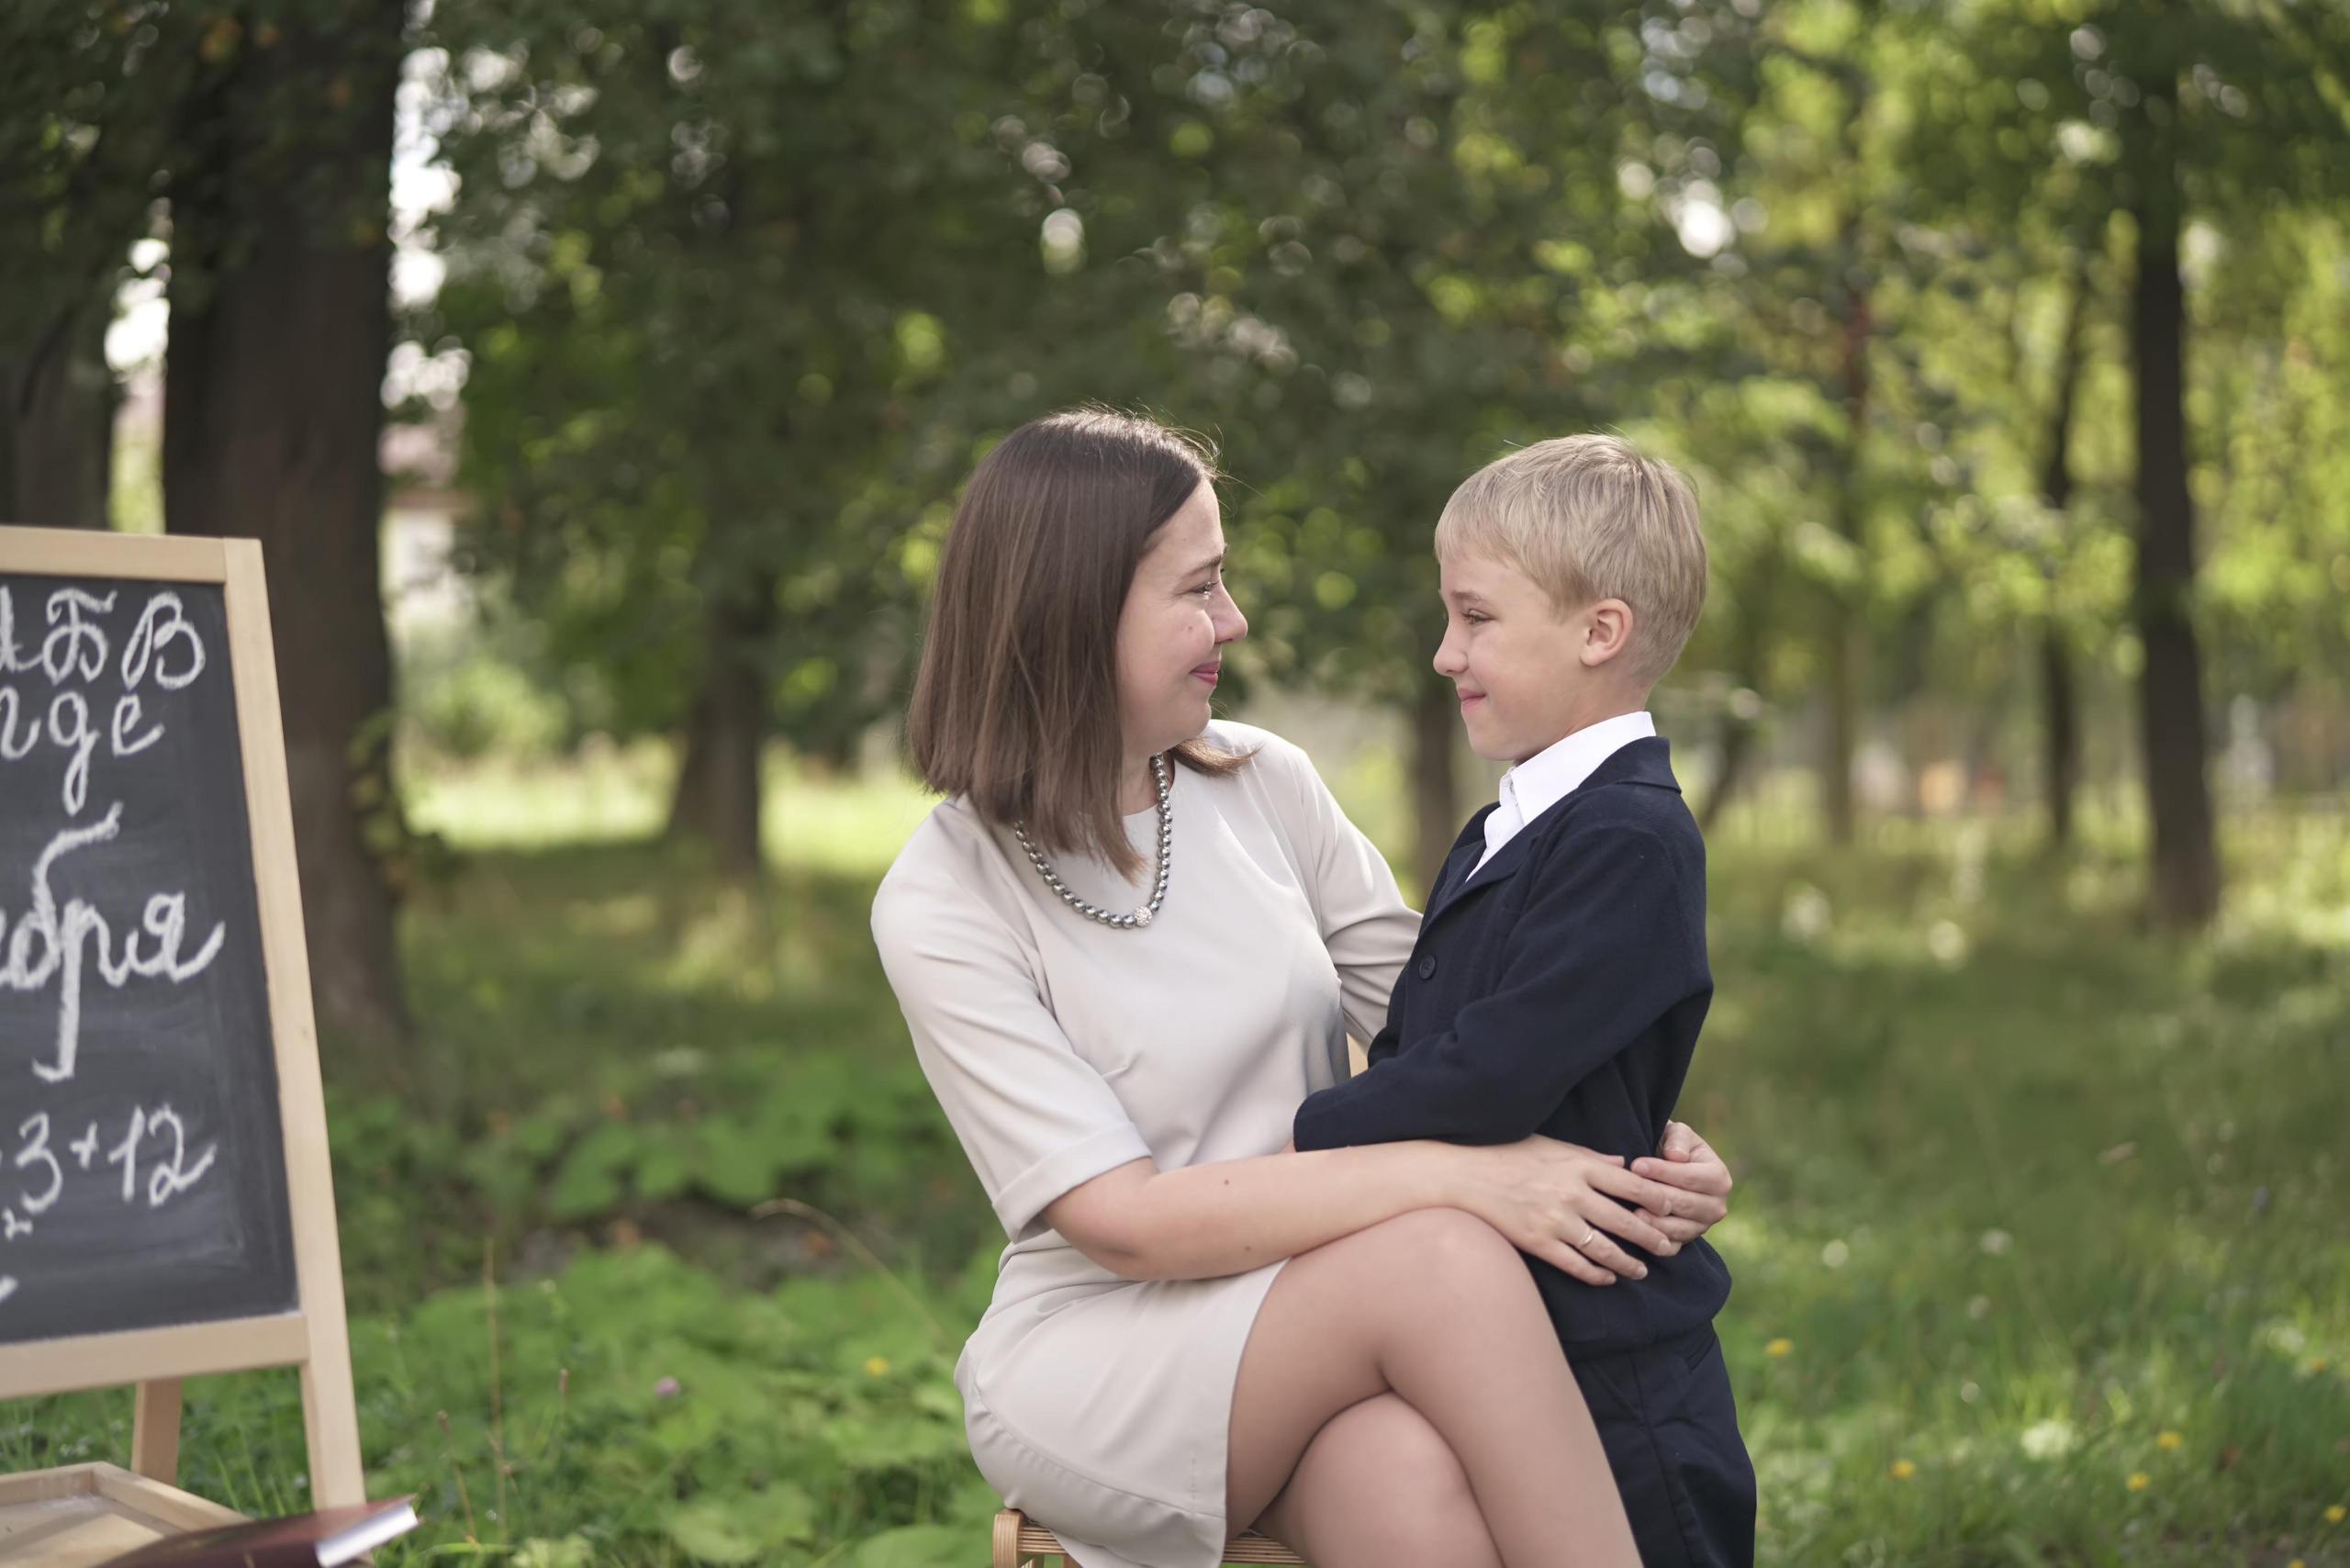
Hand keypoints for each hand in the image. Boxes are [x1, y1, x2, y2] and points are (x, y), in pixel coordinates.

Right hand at [1444, 1136, 1696, 1287]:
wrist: (1464, 1175)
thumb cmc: (1507, 1154)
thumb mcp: (1552, 1146)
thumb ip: (1590, 1157)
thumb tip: (1623, 1164)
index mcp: (1579, 1166)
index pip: (1633, 1185)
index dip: (1658, 1199)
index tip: (1674, 1209)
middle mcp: (1572, 1194)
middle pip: (1626, 1221)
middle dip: (1652, 1237)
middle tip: (1669, 1248)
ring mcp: (1555, 1221)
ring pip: (1605, 1249)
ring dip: (1628, 1263)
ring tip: (1641, 1271)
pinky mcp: (1538, 1243)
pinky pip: (1577, 1265)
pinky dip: (1596, 1275)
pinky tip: (1606, 1279)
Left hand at [1625, 1120, 1731, 1242]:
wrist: (1668, 1168)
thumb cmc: (1672, 1146)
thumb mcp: (1677, 1133)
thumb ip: (1678, 1138)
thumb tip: (1676, 1156)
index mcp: (1719, 1177)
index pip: (1689, 1177)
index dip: (1662, 1171)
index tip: (1636, 1165)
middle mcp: (1716, 1206)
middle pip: (1684, 1204)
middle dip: (1655, 1197)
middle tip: (1628, 1190)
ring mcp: (1702, 1226)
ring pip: (1679, 1228)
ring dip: (1655, 1223)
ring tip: (1632, 1214)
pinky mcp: (1687, 1241)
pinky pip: (1672, 1247)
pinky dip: (1655, 1243)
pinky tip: (1637, 1234)